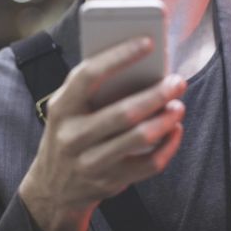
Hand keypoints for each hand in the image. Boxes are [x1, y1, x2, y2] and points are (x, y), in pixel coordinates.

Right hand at [18, 37, 186, 230]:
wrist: (52, 188)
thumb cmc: (69, 133)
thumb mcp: (68, 109)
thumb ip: (93, 89)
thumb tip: (141, 64)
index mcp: (62, 108)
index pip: (89, 76)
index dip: (119, 56)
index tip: (148, 42)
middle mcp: (72, 136)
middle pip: (123, 112)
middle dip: (156, 94)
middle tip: (177, 81)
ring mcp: (90, 163)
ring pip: (139, 138)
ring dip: (165, 119)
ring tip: (178, 105)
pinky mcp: (109, 182)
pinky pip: (148, 165)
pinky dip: (168, 146)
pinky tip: (175, 130)